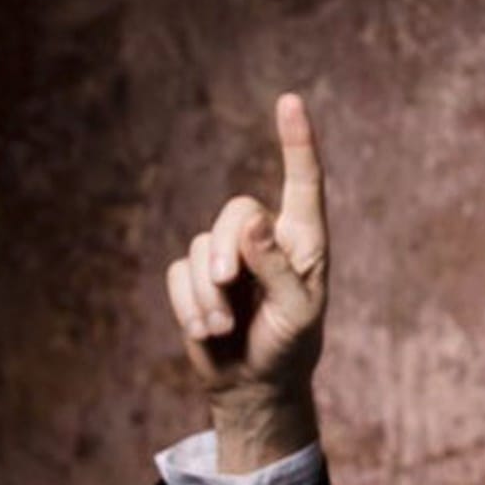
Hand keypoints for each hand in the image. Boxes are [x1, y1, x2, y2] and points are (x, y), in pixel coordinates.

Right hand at [163, 94, 327, 466]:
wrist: (254, 384)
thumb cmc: (290, 346)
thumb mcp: (297, 312)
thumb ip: (278, 268)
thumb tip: (252, 223)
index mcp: (305, 241)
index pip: (302, 183)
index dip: (296, 142)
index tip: (290, 101)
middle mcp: (266, 238)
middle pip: (236, 211)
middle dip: (226, 249)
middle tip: (228, 287)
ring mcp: (227, 256)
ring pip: (201, 246)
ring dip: (208, 294)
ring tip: (223, 328)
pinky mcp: (195, 276)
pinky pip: (179, 273)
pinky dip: (189, 305)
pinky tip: (207, 332)